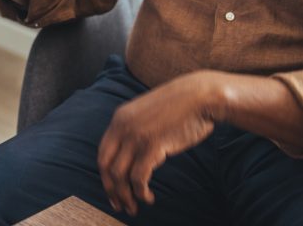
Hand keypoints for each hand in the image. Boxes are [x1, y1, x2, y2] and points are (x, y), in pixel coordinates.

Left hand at [97, 72, 225, 216]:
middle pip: (106, 166)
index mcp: (119, 118)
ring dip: (125, 196)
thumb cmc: (179, 106)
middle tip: (119, 205)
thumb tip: (132, 150)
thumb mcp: (147, 112)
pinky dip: (141, 192)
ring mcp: (136, 136)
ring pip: (120, 175)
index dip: (105, 175)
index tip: (112, 189)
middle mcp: (122, 127)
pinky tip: (148, 197)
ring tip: (133, 207)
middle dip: (111, 189)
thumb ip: (135, 127)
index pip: (103, 153)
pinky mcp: (153, 146)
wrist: (199, 95)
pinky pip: (139, 177)